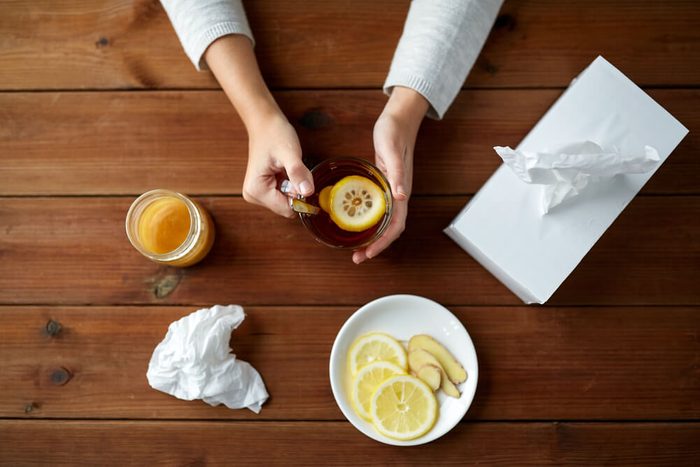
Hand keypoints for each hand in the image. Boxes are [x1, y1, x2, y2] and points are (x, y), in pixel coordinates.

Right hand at [203, 35, 312, 217]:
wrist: (265, 122)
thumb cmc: (274, 134)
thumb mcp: (289, 154)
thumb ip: (298, 173)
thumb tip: (307, 192)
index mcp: (256, 191)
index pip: (287, 210)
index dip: (301, 199)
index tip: (304, 180)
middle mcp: (253, 196)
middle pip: (287, 207)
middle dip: (296, 192)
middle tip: (293, 170)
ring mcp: (257, 193)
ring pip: (287, 202)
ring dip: (293, 187)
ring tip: (286, 168)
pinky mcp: (263, 189)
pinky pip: (284, 195)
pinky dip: (290, 185)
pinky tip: (284, 170)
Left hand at [353, 87, 427, 263]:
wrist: (399, 120)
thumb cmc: (394, 133)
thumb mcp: (391, 151)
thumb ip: (397, 174)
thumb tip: (401, 197)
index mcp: (401, 190)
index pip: (395, 225)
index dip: (383, 242)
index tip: (368, 253)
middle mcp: (398, 195)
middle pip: (390, 229)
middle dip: (376, 246)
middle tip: (357, 257)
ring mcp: (392, 191)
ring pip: (385, 222)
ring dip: (373, 237)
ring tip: (357, 248)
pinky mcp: (385, 186)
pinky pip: (379, 211)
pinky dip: (370, 222)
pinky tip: (357, 224)